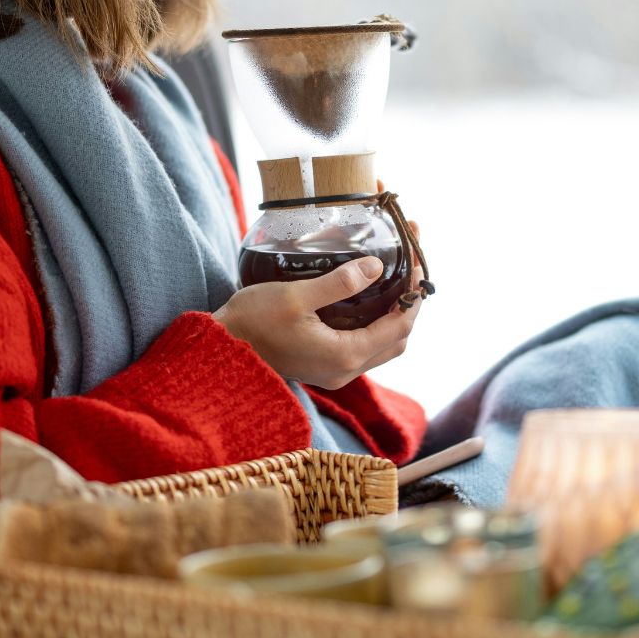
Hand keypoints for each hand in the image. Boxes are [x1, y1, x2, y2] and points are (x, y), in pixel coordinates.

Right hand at [215, 254, 422, 389]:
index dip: (414, 296)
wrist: (221, 351)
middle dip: (409, 306)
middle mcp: (345, 371)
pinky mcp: (323, 366)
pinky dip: (375, 324)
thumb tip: (376, 267)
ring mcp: (334, 372)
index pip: (399, 327)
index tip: (418, 265)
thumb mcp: (296, 296)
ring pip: (382, 346)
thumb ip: (340, 282)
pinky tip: (369, 300)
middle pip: (397, 340)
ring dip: (394, 317)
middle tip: (411, 271)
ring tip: (396, 282)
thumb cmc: (252, 323)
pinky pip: (363, 348)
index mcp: (345, 356)